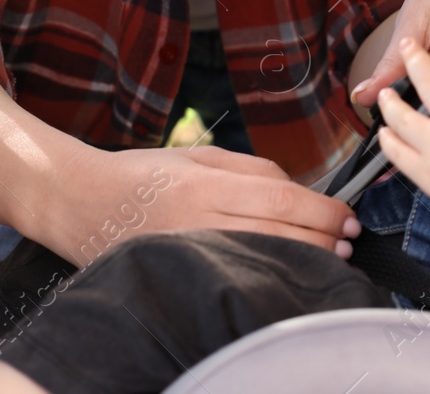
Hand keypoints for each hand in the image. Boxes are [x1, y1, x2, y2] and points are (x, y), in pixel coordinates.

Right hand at [41, 143, 360, 266]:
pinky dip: (266, 274)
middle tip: (350, 241)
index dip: (323, 212)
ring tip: (330, 258)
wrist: (79, 201)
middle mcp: (198, 221)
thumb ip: (251, 170)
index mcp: (206, 184)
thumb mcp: (199, 154)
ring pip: (260, 260)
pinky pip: (232, 275)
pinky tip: (285, 273)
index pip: (281, 201)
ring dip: (303, 260)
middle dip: (323, 240)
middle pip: (277, 235)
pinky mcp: (179, 272)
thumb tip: (298, 191)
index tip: (348, 217)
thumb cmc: (142, 173)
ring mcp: (187, 252)